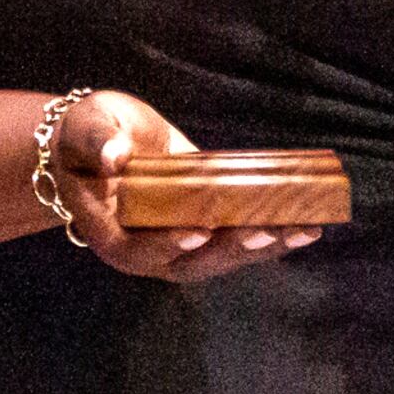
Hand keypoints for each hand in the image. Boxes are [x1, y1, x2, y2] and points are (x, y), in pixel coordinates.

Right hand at [49, 89, 323, 284]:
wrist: (102, 143)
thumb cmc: (86, 137)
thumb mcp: (86, 130)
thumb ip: (98, 142)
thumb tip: (114, 155)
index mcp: (111, 232)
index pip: (137, 249)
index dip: (167, 245)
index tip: (198, 232)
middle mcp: (147, 249)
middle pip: (190, 263)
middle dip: (230, 249)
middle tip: (265, 231)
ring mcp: (179, 244)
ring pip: (221, 258)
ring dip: (262, 247)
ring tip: (301, 231)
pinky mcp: (206, 230)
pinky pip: (238, 241)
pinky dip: (273, 237)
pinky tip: (307, 227)